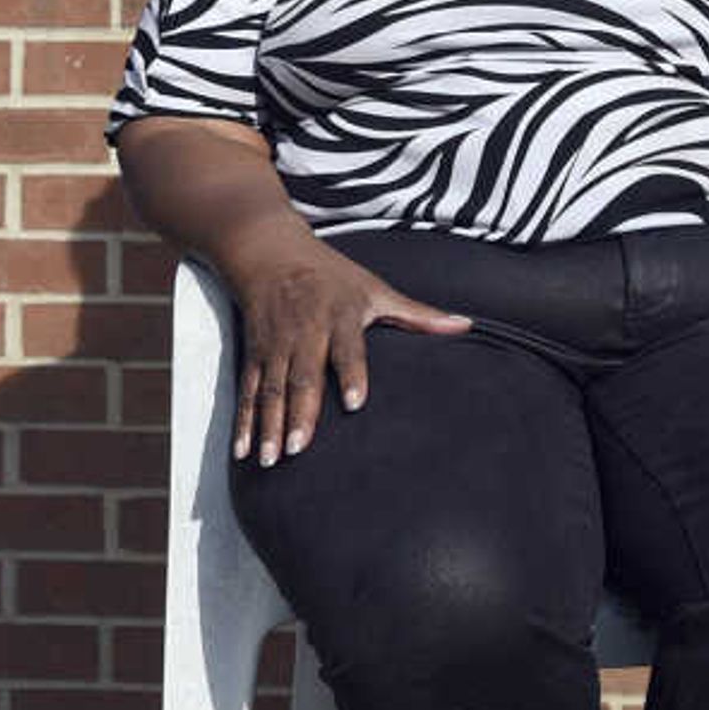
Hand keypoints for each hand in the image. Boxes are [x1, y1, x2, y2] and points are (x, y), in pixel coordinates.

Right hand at [226, 248, 470, 464]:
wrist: (269, 250)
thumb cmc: (332, 275)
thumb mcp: (375, 288)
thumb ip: (418, 314)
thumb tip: (466, 325)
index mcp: (339, 315)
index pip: (347, 347)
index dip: (351, 373)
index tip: (354, 403)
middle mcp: (305, 331)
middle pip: (302, 376)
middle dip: (300, 413)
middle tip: (300, 449)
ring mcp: (276, 344)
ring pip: (271, 389)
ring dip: (268, 425)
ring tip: (269, 460)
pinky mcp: (254, 354)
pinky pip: (248, 391)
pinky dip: (244, 421)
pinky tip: (242, 452)